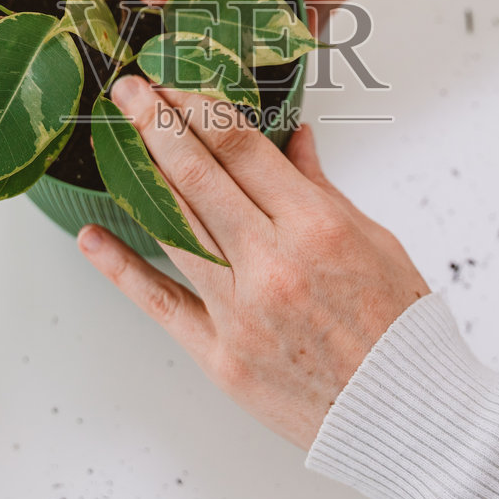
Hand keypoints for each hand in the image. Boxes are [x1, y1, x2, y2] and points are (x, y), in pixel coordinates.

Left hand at [77, 75, 429, 448]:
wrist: (406, 414)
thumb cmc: (399, 327)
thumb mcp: (375, 241)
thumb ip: (323, 188)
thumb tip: (295, 138)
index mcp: (317, 228)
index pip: (243, 148)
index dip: (201, 108)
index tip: (175, 84)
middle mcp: (272, 265)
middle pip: (199, 177)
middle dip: (159, 125)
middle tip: (130, 91)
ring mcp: (241, 313)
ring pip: (175, 229)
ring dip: (139, 177)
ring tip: (113, 140)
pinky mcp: (220, 357)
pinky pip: (161, 303)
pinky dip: (122, 268)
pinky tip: (93, 238)